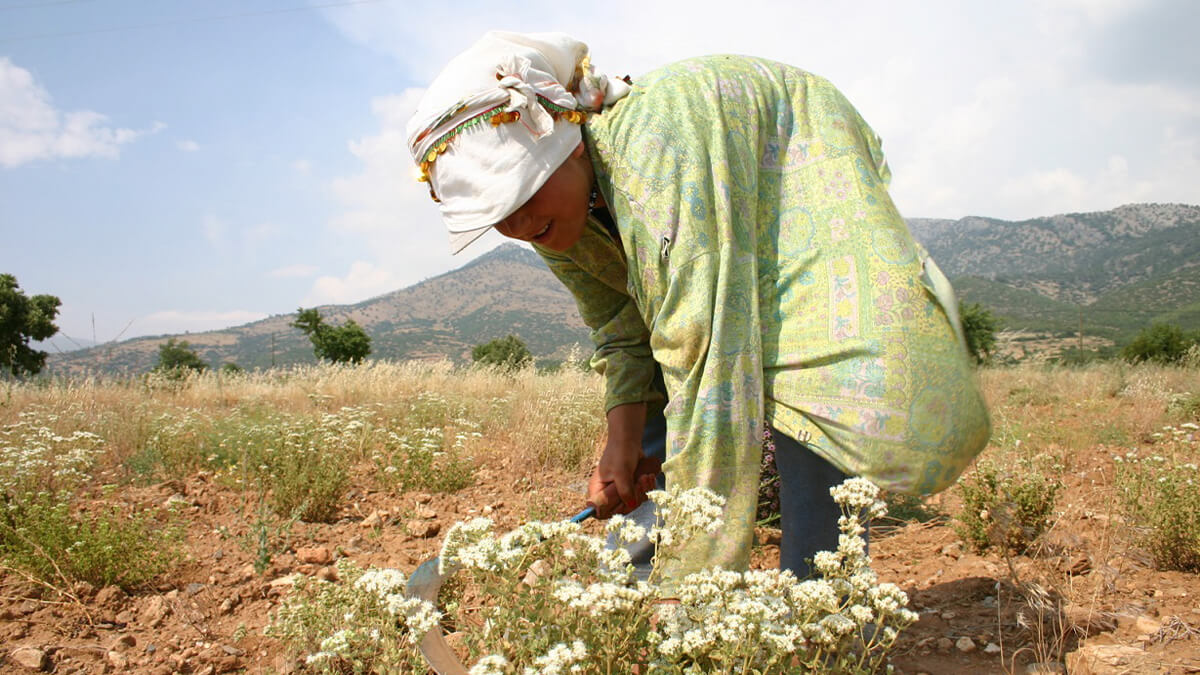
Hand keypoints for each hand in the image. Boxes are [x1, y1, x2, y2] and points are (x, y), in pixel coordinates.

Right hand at [587, 402, 648, 517]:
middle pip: (619, 510)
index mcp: (597, 490)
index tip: (625, 499)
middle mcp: (606, 494)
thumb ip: (624, 490)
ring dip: (642, 491)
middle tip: (640, 482)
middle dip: (633, 497)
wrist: (628, 441)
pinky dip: (646, 488)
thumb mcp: (621, 471)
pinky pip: (639, 497)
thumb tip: (631, 505)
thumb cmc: (620, 453)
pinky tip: (649, 477)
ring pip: (632, 504)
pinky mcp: (630, 489)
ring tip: (646, 476)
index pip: (599, 510)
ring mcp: (619, 492)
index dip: (611, 509)